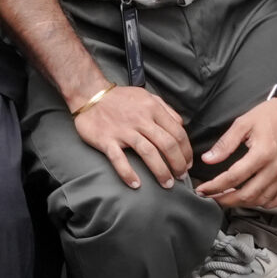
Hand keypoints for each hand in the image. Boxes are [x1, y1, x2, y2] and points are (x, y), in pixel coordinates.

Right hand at [73, 84, 194, 190]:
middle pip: (167, 145)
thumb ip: (165, 109)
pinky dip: (127, 173)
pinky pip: (119, 159)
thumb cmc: (120, 97)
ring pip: (148, 153)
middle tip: (181, 176)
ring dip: (161, 171)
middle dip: (178, 164)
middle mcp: (140, 119)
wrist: (89, 93)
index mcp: (152, 109)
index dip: (187, 151)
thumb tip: (181, 126)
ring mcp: (123, 130)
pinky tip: (135, 184)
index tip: (188, 163)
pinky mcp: (106, 139)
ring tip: (167, 184)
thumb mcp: (146, 95)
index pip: (178, 133)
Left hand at [197, 97, 276, 208]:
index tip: (203, 190)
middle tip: (212, 198)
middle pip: (248, 194)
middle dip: (226, 200)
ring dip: (244, 204)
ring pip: (263, 199)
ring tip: (229, 199)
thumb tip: (208, 159)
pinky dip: (265, 203)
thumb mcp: (243, 123)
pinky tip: (254, 200)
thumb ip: (225, 144)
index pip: (234, 177)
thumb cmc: (270, 116)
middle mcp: (276, 167)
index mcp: (262, 153)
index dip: (215, 186)